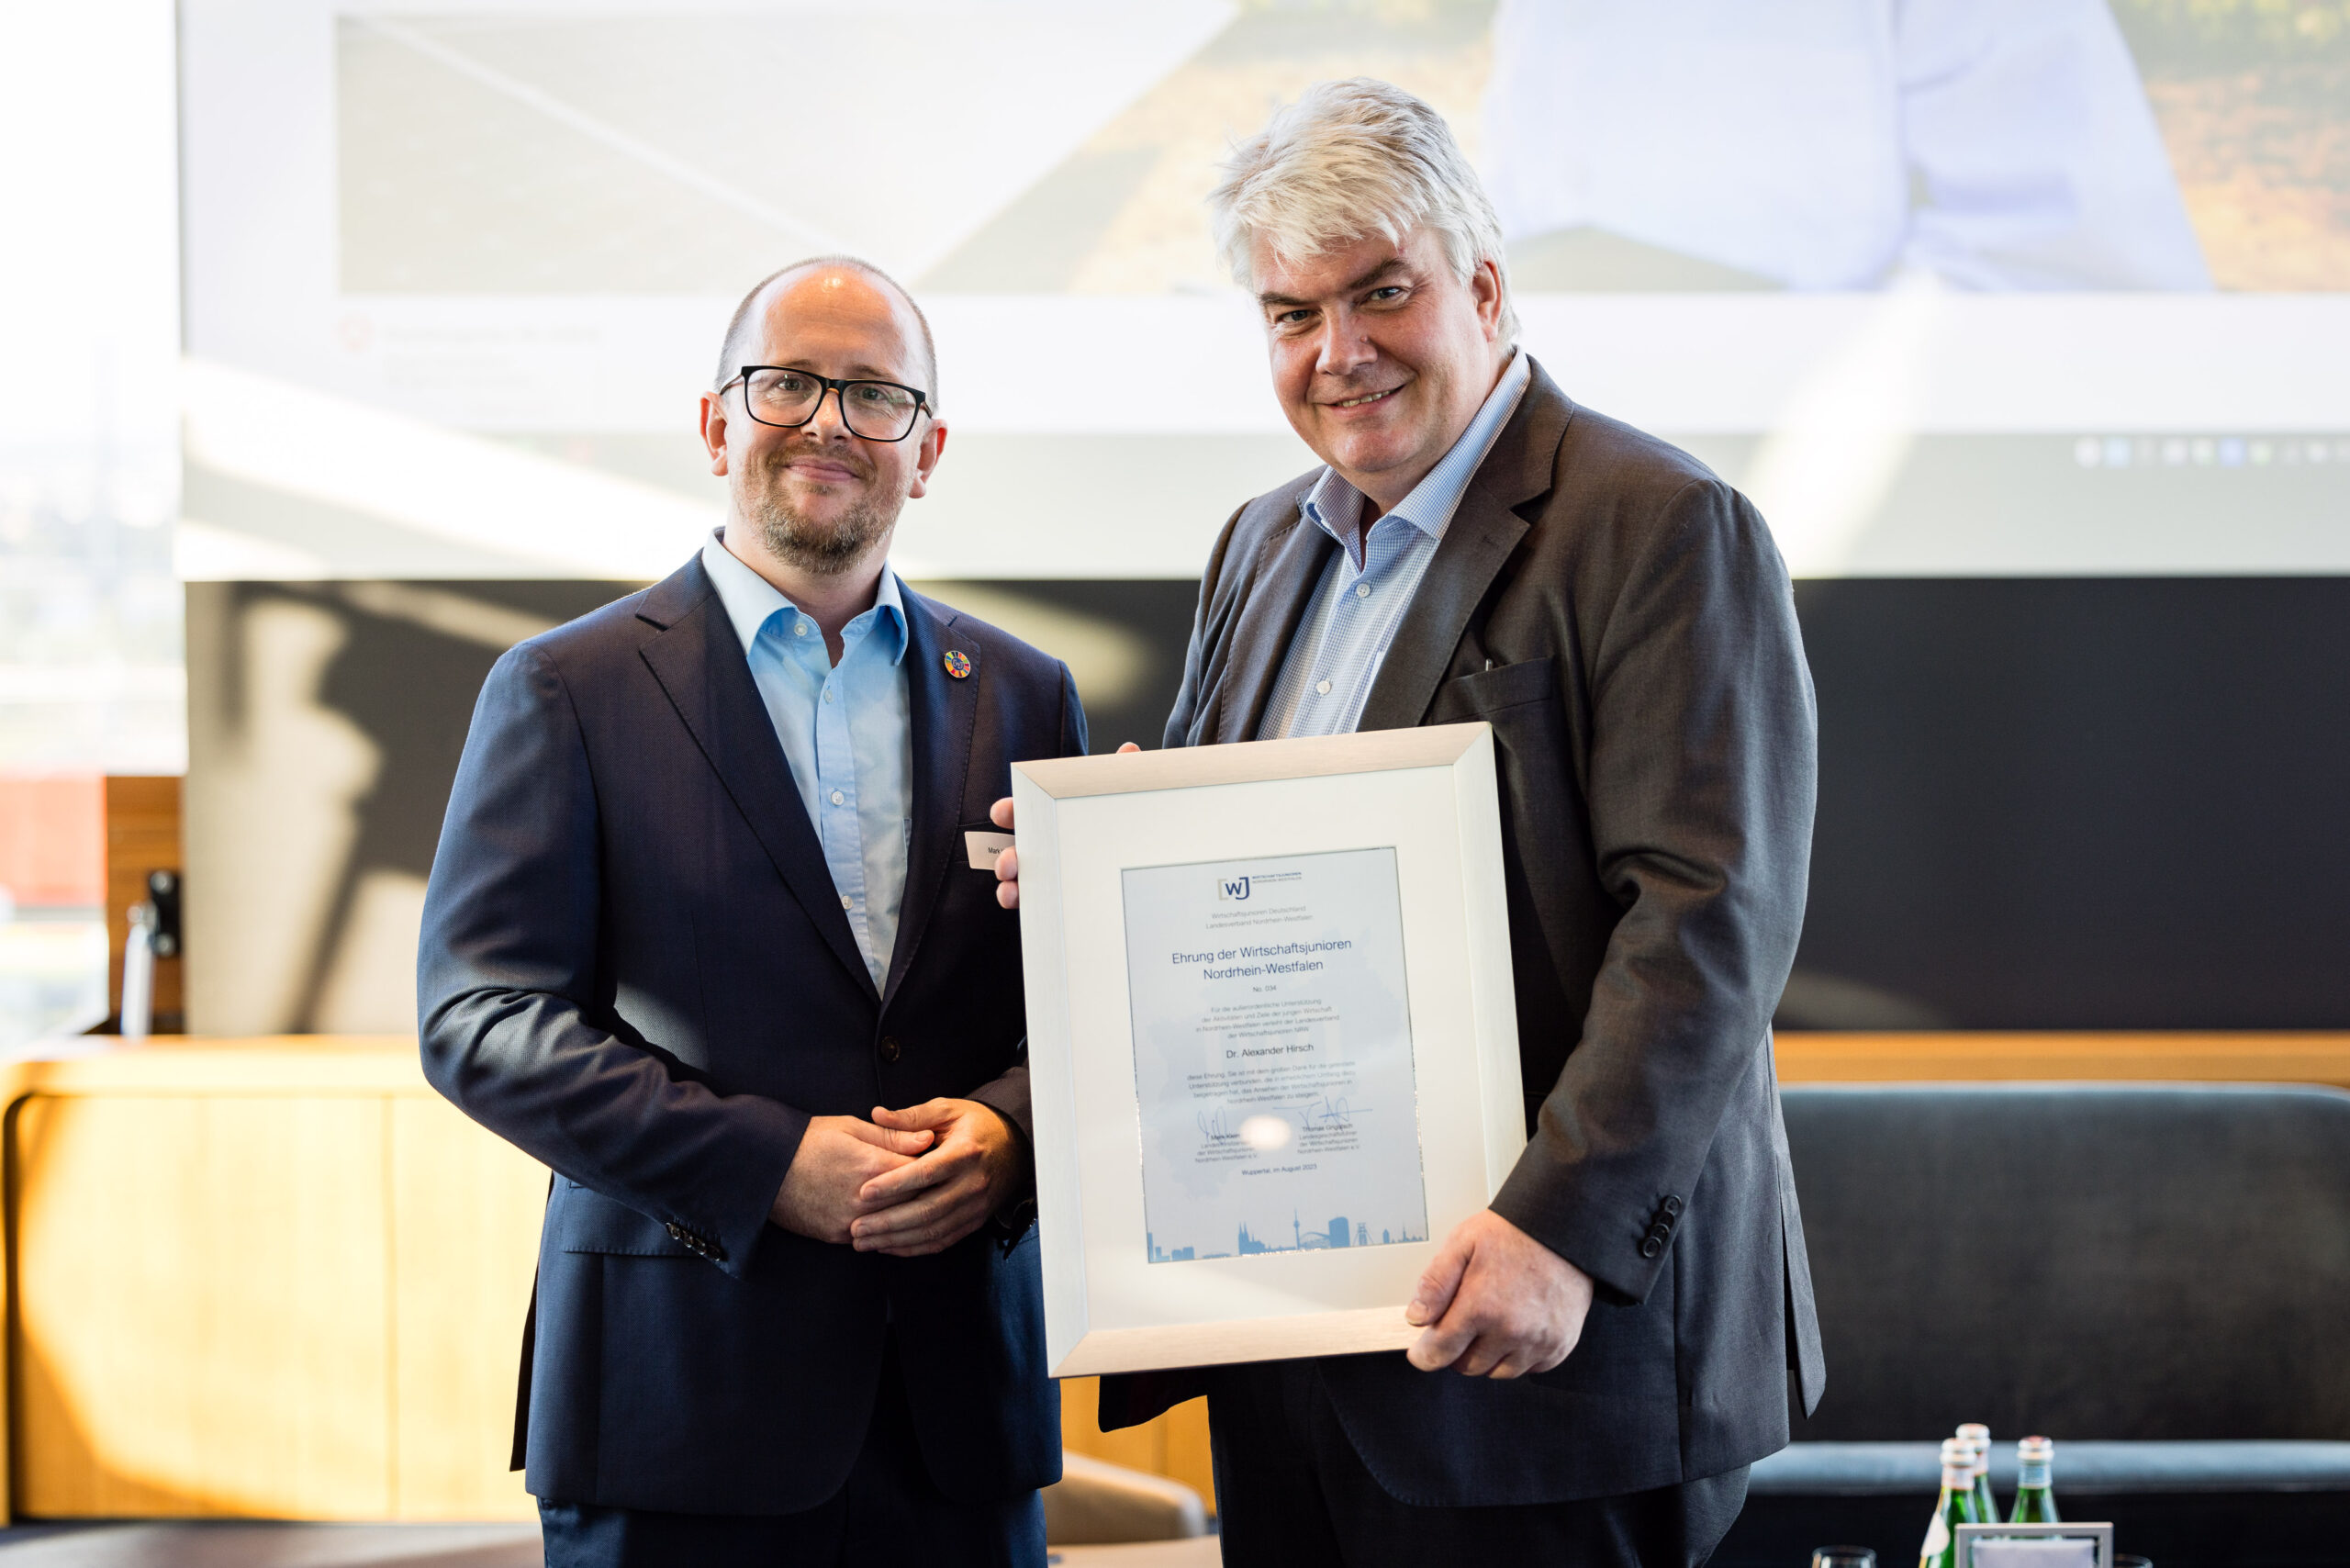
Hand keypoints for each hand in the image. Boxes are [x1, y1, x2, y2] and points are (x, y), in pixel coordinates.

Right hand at [769, 1115, 934, 1243]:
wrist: (762, 1168)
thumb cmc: (807, 1140)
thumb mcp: (850, 1127)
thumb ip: (892, 1136)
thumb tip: (927, 1139)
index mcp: (872, 1166)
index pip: (921, 1173)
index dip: (933, 1167)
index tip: (938, 1161)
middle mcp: (864, 1199)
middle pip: (913, 1202)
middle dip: (925, 1192)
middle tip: (934, 1183)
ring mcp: (850, 1221)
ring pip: (895, 1224)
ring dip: (907, 1214)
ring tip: (915, 1201)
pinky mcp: (836, 1235)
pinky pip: (872, 1237)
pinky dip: (884, 1228)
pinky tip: (889, 1217)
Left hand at [850, 1098, 1022, 1255]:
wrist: (1015, 1145)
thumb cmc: (977, 1125)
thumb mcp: (947, 1110)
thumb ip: (912, 1117)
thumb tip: (877, 1114)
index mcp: (965, 1153)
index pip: (925, 1173)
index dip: (893, 1185)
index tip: (864, 1192)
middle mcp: (973, 1183)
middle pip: (927, 1210)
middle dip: (888, 1222)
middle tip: (856, 1228)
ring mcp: (976, 1206)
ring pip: (933, 1231)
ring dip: (896, 1240)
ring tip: (864, 1242)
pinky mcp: (975, 1221)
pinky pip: (943, 1240)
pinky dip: (914, 1248)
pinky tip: (889, 1246)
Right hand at [991, 742, 1140, 908]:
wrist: (1145, 858)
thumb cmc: (1124, 821)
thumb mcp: (1125, 798)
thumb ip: (1124, 775)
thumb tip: (1130, 750)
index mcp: (1055, 816)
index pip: (1026, 811)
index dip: (1010, 811)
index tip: (1002, 813)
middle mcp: (1047, 844)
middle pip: (1018, 848)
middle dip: (1007, 855)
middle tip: (1010, 861)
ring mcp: (1048, 871)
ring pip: (1018, 877)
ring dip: (1008, 881)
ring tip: (1012, 887)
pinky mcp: (1053, 897)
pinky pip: (1028, 900)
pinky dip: (1017, 900)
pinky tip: (1017, 900)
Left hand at [1404, 1209, 1594, 1377]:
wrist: (1562, 1229)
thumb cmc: (1513, 1233)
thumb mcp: (1462, 1244)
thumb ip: (1435, 1283)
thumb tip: (1416, 1318)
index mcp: (1481, 1306)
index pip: (1440, 1353)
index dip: (1425, 1355)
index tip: (1422, 1353)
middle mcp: (1511, 1331)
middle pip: (1468, 1366)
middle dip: (1457, 1351)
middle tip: (1461, 1325)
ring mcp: (1538, 1341)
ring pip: (1498, 1372)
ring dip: (1488, 1356)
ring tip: (1491, 1324)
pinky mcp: (1559, 1345)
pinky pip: (1529, 1368)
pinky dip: (1518, 1355)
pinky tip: (1517, 1328)